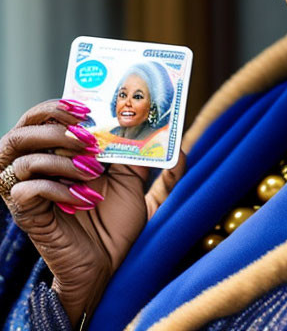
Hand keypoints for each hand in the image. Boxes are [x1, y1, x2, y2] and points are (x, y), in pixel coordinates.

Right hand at [0, 99, 149, 324]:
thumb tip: (179, 143)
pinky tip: (84, 199)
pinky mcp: (26, 215)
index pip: (45, 119)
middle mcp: (40, 169)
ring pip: (20, 157)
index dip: (59, 106)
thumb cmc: (117, 228)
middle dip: (53, 123)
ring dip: (58, 157)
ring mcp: (30, 192)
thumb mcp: (139, 188)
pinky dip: (57, 189)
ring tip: (92, 168)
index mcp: (62, 156)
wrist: (105, 269)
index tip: (87, 105)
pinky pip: (27, 190)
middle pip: (22, 130)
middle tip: (87, 130)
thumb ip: (154, 164)